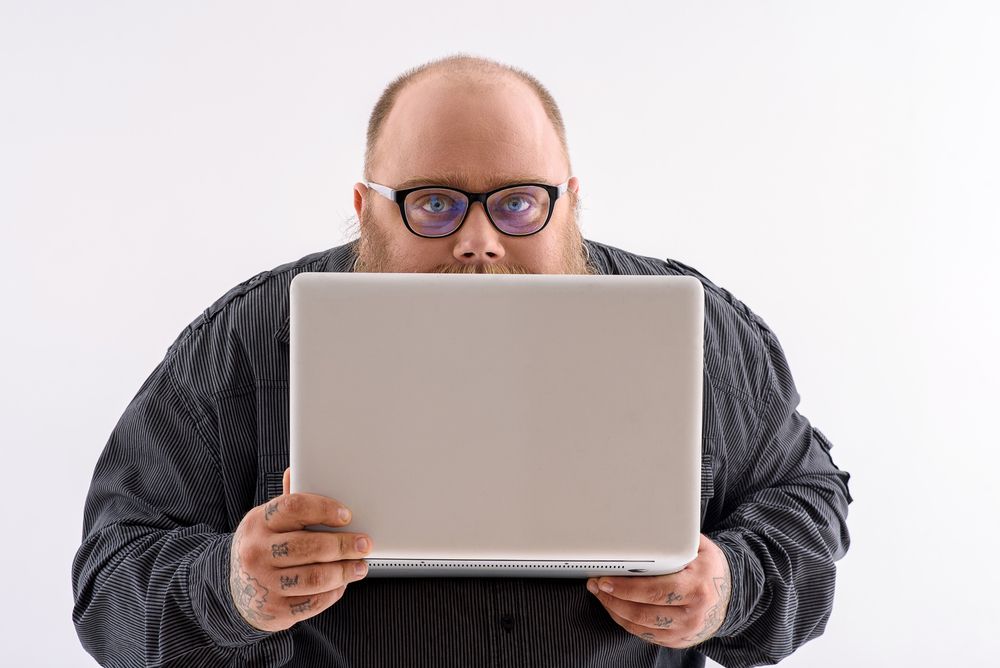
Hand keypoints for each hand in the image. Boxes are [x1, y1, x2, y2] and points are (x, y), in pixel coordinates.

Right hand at [228, 468, 372, 631]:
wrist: (235, 592)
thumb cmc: (262, 548)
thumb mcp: (267, 522)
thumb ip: (287, 501)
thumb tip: (295, 470)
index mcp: (258, 522)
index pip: (294, 507)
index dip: (325, 509)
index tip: (347, 516)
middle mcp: (257, 552)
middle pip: (310, 546)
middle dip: (344, 545)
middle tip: (364, 543)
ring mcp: (264, 583)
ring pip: (315, 578)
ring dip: (344, 571)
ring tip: (360, 566)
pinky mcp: (274, 609)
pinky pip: (312, 602)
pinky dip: (333, 593)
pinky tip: (341, 584)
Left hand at [587, 533, 730, 647]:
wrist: (731, 595)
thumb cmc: (710, 567)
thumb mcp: (700, 548)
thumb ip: (676, 539)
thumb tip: (647, 525)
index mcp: (697, 587)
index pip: (654, 591)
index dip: (625, 587)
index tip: (605, 578)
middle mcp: (692, 613)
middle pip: (643, 611)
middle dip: (613, 598)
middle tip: (596, 584)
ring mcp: (685, 631)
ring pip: (640, 626)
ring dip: (615, 610)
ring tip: (601, 594)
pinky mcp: (678, 641)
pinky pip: (645, 635)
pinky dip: (626, 622)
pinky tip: (616, 608)